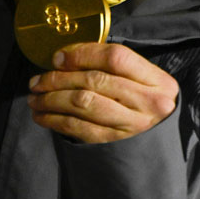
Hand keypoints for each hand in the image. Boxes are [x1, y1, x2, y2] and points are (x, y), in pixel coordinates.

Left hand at [27, 43, 178, 143]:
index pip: (115, 58)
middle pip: (94, 81)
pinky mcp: (116, 143)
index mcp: (158, 80)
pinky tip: (42, 115)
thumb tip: (62, 58)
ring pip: (83, 104)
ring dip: (51, 99)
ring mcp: (133, 126)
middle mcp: (149, 103)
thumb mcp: (142, 79)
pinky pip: (79, 128)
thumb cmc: (147, 101)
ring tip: (34, 97)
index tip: (57, 58)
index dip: (82, 54)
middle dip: (58, 79)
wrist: (164, 139)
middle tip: (36, 81)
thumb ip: (110, 65)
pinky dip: (55, 120)